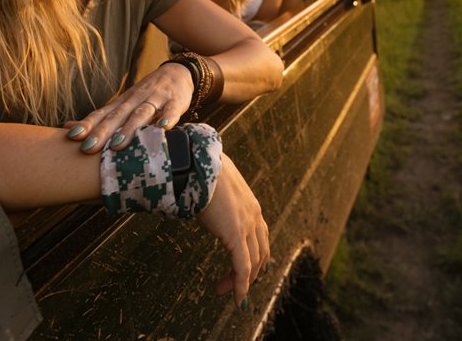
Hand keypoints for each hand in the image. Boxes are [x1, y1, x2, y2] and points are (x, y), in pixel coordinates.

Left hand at [63, 63, 191, 152]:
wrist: (177, 72)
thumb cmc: (146, 95)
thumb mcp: (123, 104)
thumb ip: (99, 118)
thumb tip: (66, 129)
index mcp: (122, 102)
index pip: (102, 113)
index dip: (87, 125)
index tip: (72, 137)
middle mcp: (135, 99)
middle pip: (117, 116)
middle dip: (102, 131)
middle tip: (88, 148)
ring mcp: (156, 100)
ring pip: (141, 114)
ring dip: (129, 129)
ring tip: (117, 144)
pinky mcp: (175, 102)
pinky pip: (171, 111)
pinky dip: (167, 119)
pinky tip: (162, 129)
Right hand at [198, 152, 269, 305]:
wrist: (201, 164)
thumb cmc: (203, 170)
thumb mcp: (216, 186)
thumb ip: (216, 197)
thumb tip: (200, 194)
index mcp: (252, 206)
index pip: (261, 238)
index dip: (256, 257)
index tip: (245, 270)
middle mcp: (254, 217)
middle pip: (260, 253)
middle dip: (249, 273)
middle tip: (234, 285)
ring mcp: (247, 226)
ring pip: (252, 263)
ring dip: (241, 282)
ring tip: (225, 292)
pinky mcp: (235, 235)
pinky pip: (242, 267)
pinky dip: (240, 285)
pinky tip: (235, 297)